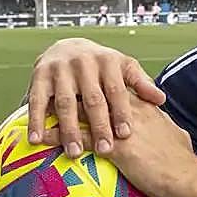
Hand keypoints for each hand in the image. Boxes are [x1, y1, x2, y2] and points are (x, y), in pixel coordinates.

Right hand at [26, 38, 165, 157]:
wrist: (66, 45)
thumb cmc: (101, 64)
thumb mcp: (123, 67)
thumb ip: (140, 83)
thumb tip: (161, 99)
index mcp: (107, 62)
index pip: (116, 90)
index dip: (121, 113)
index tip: (126, 135)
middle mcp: (84, 63)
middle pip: (92, 99)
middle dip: (99, 125)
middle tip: (105, 150)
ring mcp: (60, 69)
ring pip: (65, 102)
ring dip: (69, 128)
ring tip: (74, 151)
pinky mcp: (40, 76)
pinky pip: (36, 101)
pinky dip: (35, 120)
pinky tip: (36, 139)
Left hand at [41, 99, 196, 196]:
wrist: (187, 177)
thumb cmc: (182, 162)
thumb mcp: (176, 136)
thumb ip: (167, 129)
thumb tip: (171, 131)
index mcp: (142, 106)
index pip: (111, 89)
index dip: (92, 86)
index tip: (77, 85)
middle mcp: (128, 110)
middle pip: (91, 94)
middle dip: (69, 92)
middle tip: (50, 91)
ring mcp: (119, 127)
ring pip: (80, 112)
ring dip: (57, 111)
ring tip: (38, 110)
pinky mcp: (113, 147)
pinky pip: (78, 137)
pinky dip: (55, 136)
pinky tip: (39, 138)